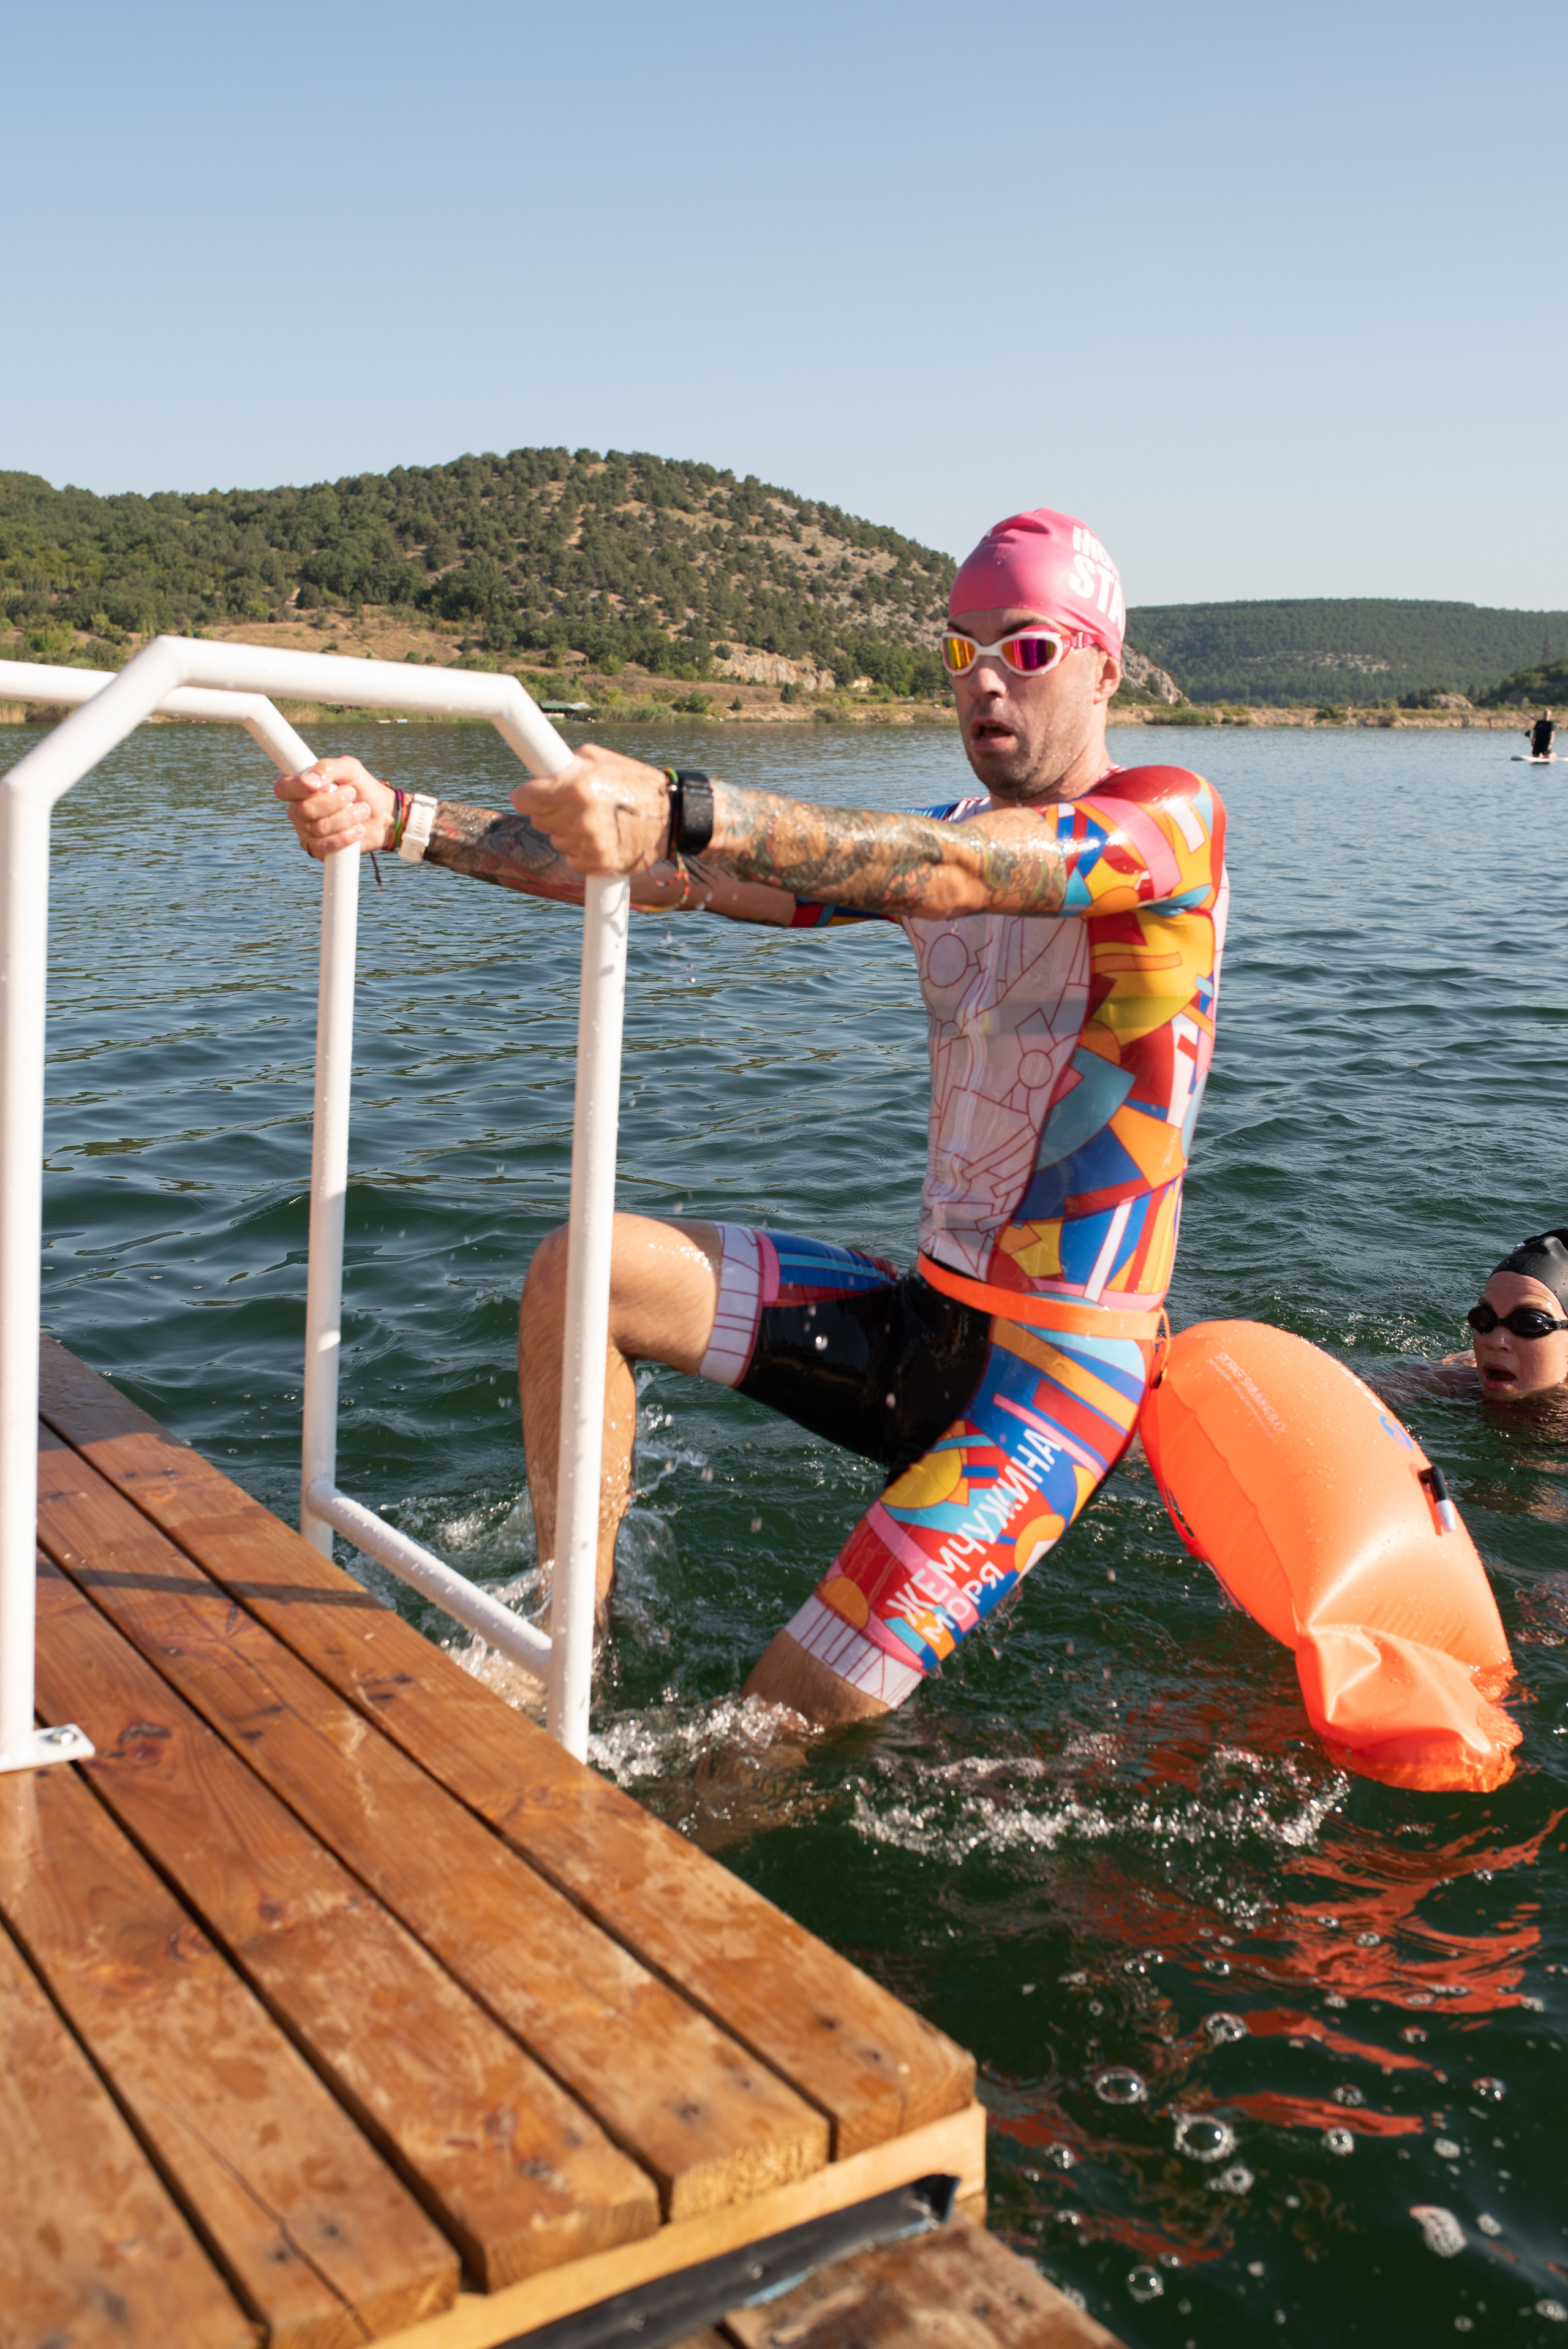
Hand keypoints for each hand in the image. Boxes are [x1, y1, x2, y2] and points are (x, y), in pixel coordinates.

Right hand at [275, 757, 395, 858]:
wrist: (382, 814)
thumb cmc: (362, 788)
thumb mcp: (349, 768)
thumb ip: (327, 767)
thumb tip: (308, 781)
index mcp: (299, 787)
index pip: (283, 788)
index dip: (299, 788)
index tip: (323, 786)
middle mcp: (298, 809)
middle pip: (305, 810)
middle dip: (336, 802)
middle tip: (352, 794)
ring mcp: (306, 831)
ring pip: (320, 828)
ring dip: (348, 817)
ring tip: (362, 810)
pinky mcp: (318, 849)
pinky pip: (325, 846)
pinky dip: (345, 837)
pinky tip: (358, 829)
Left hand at [510, 744, 668, 875]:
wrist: (671, 816)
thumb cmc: (633, 782)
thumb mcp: (599, 758)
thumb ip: (565, 765)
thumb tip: (537, 775)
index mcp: (576, 788)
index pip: (525, 799)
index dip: (525, 796)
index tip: (525, 795)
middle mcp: (580, 818)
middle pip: (538, 820)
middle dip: (550, 810)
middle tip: (573, 803)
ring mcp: (589, 845)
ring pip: (556, 840)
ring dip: (567, 831)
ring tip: (593, 819)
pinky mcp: (600, 865)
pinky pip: (573, 859)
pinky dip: (581, 850)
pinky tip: (600, 837)